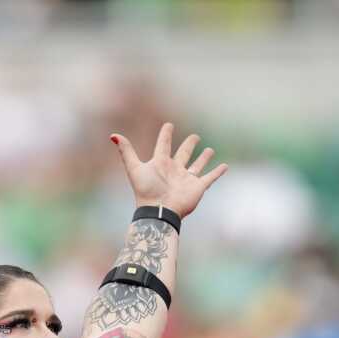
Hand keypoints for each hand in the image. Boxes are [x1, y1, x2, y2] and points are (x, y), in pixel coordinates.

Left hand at [110, 123, 226, 218]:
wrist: (158, 211)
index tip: (169, 125)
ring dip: (204, 158)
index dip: (165, 135)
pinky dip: (217, 172)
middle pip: (183, 154)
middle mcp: (174, 170)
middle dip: (189, 145)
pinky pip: (209, 178)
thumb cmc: (145, 190)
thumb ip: (125, 151)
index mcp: (160, 163)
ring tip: (210, 149)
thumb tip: (113, 135)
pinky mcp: (197, 188)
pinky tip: (225, 166)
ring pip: (197, 165)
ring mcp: (186, 179)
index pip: (163, 145)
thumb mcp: (134, 168)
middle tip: (195, 137)